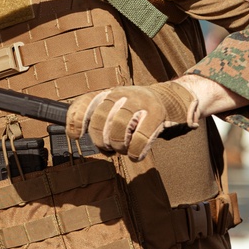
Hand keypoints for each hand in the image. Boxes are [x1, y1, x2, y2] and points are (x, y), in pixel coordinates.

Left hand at [66, 81, 198, 160]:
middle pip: (100, 118)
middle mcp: (122, 94)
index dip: (76, 119)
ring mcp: (140, 101)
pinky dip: (135, 152)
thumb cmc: (138, 111)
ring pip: (119, 127)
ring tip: (122, 149)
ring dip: (118, 146)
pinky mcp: (157, 113)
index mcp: (109, 93)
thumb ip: (101, 120)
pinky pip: (140, 137)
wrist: (172, 99)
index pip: (86, 101)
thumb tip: (86, 139)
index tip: (75, 136)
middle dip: (100, 139)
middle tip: (108, 148)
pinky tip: (135, 155)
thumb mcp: (118, 109)